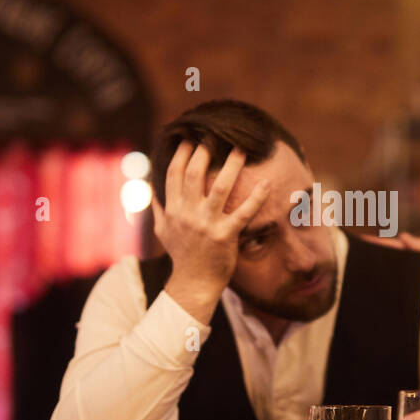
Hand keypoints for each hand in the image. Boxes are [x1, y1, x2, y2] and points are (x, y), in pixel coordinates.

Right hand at [151, 141, 269, 321]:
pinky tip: (267, 184)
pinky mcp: (225, 236)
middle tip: (216, 135)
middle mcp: (187, 214)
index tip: (191, 137)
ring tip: (242, 149)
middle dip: (204, 151)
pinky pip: (243, 213)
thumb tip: (152, 187)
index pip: (174, 173)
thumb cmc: (181, 256)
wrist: (194, 284)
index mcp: (173, 210)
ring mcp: (206, 225)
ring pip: (219, 188)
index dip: (182, 152)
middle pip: (193, 174)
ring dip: (232, 166)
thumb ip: (158, 208)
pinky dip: (256, 197)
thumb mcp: (162, 232)